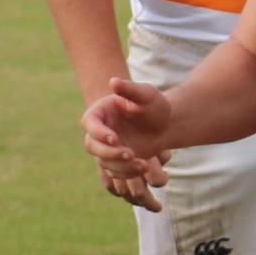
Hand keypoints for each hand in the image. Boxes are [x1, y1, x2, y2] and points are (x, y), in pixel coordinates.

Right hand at [83, 78, 170, 210]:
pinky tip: (144, 167)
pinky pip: (116, 172)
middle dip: (110, 153)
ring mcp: (106, 148)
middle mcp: (99, 132)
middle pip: (92, 146)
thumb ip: (130, 89)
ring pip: (104, 162)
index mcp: (100, 113)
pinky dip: (129, 173)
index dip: (99, 133)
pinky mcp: (117, 162)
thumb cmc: (154, 104)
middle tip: (130, 154)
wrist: (166, 124)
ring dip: (122, 166)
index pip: (89, 124)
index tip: (115, 138)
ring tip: (143, 164)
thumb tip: (113, 81)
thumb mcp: (145, 94)